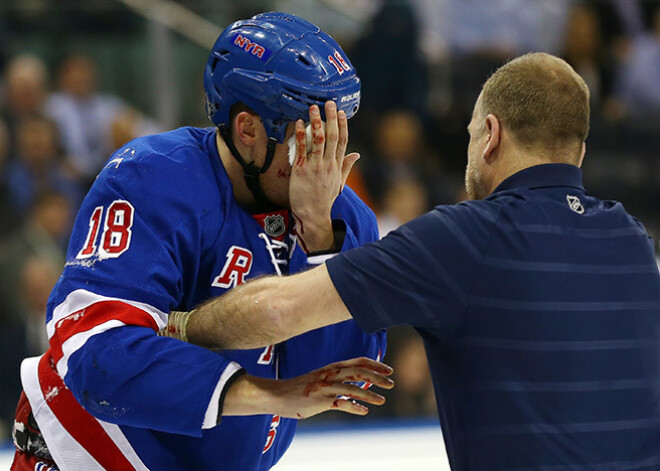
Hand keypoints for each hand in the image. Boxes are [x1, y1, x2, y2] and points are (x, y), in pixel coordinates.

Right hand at [223, 357, 393, 418]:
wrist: (278, 395)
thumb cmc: (302, 387)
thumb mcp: (321, 377)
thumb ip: (339, 377)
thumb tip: (360, 380)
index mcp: (332, 367)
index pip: (357, 361)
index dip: (375, 365)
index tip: (389, 370)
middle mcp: (330, 374)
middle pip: (358, 372)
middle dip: (377, 377)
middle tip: (391, 383)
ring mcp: (325, 387)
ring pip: (352, 387)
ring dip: (369, 393)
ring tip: (381, 399)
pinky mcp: (320, 401)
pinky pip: (340, 403)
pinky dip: (354, 407)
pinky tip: (364, 411)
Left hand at [289, 101, 359, 252]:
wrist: (313, 215)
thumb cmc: (324, 199)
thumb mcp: (339, 183)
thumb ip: (346, 166)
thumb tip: (357, 155)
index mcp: (337, 166)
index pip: (343, 141)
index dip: (343, 125)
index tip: (341, 112)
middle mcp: (328, 164)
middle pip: (332, 136)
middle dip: (331, 118)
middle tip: (329, 103)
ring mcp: (315, 166)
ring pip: (318, 140)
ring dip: (316, 122)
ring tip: (313, 108)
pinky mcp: (301, 170)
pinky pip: (302, 149)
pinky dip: (301, 135)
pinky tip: (300, 123)